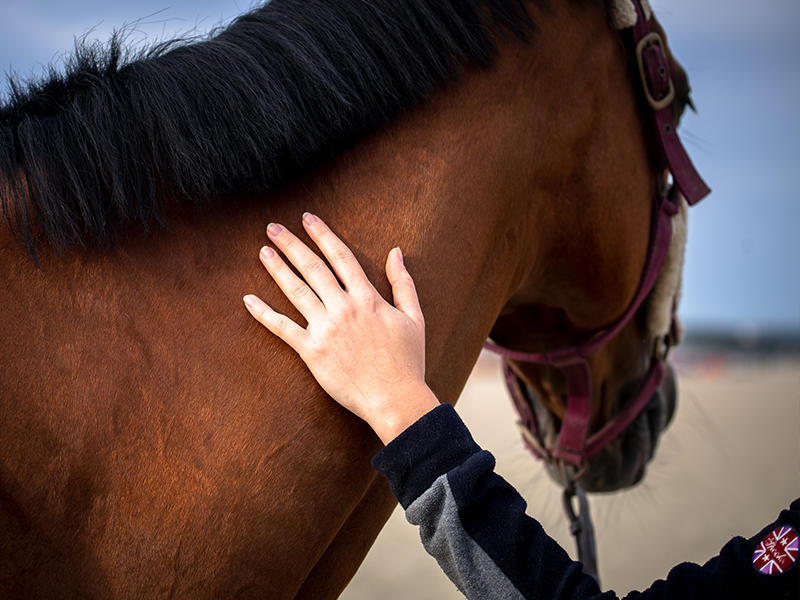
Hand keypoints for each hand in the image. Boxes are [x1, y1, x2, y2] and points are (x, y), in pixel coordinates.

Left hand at [243, 213, 438, 443]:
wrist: (395, 399)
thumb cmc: (408, 361)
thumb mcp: (414, 317)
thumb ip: (403, 283)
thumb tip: (395, 252)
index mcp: (367, 298)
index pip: (341, 257)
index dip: (323, 235)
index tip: (308, 218)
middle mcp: (343, 308)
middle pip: (313, 268)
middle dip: (292, 244)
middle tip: (273, 227)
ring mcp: (326, 329)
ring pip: (296, 291)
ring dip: (277, 269)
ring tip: (263, 251)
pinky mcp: (312, 352)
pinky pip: (282, 328)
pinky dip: (263, 313)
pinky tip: (248, 299)